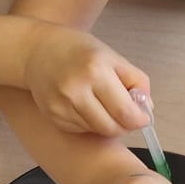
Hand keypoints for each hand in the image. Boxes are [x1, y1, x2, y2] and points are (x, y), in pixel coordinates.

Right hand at [21, 26, 150, 136]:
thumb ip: (136, 81)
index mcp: (95, 70)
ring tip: (104, 106)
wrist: (37, 51)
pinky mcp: (53, 116)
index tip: (143, 117)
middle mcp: (76, 90)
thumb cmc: (79, 51)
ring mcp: (61, 106)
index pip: (125, 112)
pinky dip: (91, 124)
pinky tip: (86, 107)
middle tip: (125, 113)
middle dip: (125, 125)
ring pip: (97, 132)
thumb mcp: (113, 57)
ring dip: (108, 124)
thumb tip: (146, 109)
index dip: (139, 119)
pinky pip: (82, 131)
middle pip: (112, 127)